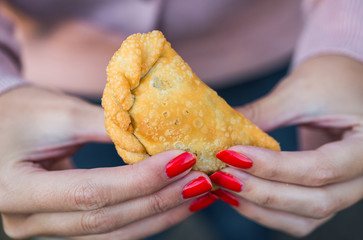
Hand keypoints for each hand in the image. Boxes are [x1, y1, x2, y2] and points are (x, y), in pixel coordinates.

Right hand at [0, 86, 214, 238]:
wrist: (2, 127)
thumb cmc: (23, 113)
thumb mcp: (62, 113)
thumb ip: (109, 126)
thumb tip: (159, 137)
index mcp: (16, 188)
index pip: (90, 192)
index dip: (140, 179)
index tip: (181, 161)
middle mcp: (26, 221)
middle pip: (105, 219)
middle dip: (158, 200)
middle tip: (199, 181)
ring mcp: (46, 230)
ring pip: (112, 234)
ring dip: (159, 215)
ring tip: (195, 196)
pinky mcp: (65, 228)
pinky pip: (110, 231)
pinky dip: (144, 219)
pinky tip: (172, 205)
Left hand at [210, 55, 362, 235]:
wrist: (348, 84)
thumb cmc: (332, 80)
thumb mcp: (299, 92)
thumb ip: (261, 114)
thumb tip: (219, 132)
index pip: (320, 169)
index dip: (272, 166)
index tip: (231, 155)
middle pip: (315, 201)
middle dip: (262, 192)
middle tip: (223, 175)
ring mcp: (346, 191)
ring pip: (306, 218)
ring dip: (261, 208)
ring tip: (225, 188)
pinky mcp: (327, 194)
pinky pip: (298, 216)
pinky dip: (267, 212)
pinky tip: (239, 195)